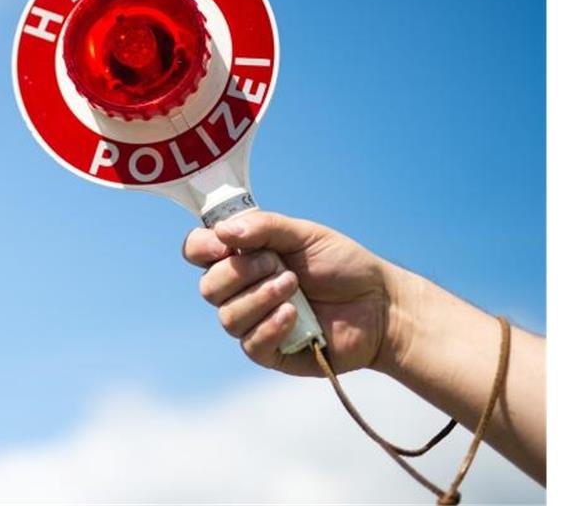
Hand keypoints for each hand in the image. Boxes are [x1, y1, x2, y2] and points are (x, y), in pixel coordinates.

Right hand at [183, 210, 399, 376]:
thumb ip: (263, 227)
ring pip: (227, 316)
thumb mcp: (304, 234)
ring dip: (261, 298)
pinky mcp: (269, 351)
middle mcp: (241, 288)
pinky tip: (295, 316)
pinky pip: (250, 343)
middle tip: (279, 265)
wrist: (380, 305)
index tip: (226, 243)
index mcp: (243, 255)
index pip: (197, 250)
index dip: (202, 247)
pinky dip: (271, 326)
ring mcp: (253, 321)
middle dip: (242, 273)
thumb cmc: (343, 265)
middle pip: (208, 286)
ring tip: (295, 288)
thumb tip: (222, 231)